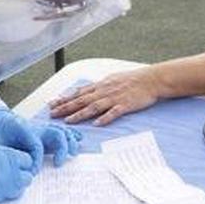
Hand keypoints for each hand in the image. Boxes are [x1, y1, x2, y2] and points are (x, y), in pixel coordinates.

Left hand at [0, 109, 82, 170]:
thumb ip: (5, 153)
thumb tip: (15, 164)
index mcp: (23, 129)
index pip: (36, 145)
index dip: (36, 160)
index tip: (32, 172)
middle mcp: (36, 128)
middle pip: (56, 134)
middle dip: (62, 148)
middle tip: (58, 164)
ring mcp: (42, 129)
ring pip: (61, 131)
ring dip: (70, 142)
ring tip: (73, 154)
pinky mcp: (45, 133)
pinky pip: (61, 131)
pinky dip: (71, 135)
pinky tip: (78, 141)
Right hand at [0, 144, 34, 203]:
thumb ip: (7, 156)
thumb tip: (18, 162)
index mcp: (6, 156)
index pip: (28, 161)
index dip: (23, 162)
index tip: (18, 164)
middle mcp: (7, 172)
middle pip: (27, 177)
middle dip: (22, 175)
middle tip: (14, 174)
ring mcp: (1, 187)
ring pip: (20, 189)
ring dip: (16, 186)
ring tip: (6, 182)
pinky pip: (8, 197)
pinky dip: (6, 193)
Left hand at [48, 68, 162, 125]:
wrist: (151, 79)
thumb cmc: (133, 79)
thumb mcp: (112, 79)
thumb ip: (99, 86)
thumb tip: (87, 90)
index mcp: (101, 85)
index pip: (78, 92)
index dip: (64, 98)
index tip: (52, 104)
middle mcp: (104, 91)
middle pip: (82, 100)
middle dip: (65, 107)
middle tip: (52, 114)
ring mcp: (114, 98)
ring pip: (94, 106)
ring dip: (80, 114)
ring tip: (68, 121)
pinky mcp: (125, 105)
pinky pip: (113, 112)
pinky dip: (105, 118)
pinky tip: (96, 124)